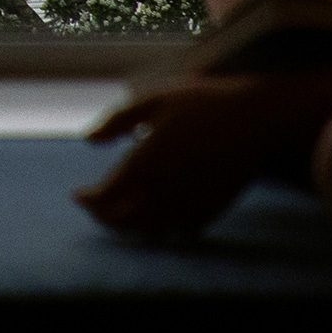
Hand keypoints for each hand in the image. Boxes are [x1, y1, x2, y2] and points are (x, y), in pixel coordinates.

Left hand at [75, 76, 288, 241]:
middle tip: (95, 208)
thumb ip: (117, 121)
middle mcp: (164, 192)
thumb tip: (88, 139)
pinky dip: (162, 229)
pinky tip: (157, 216)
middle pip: (124, 221)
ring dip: (131, 226)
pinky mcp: (211, 212)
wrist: (253, 120)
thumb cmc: (201, 103)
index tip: (78, 196)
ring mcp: (189, 205)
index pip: (106, 198)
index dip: (88, 201)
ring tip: (121, 214)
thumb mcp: (153, 101)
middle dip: (104, 217)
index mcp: (145, 165)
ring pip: (150, 231)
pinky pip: (180, 232)